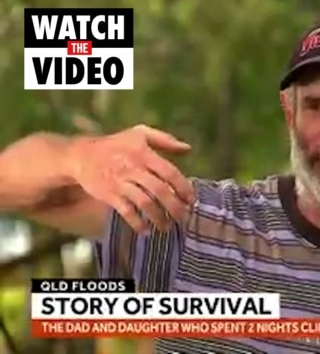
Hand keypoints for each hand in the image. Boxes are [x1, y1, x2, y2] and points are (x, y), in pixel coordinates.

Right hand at [66, 124, 193, 231]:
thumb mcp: (139, 134)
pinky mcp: (108, 194)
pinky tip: (145, 230)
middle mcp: (133, 168)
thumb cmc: (116, 144)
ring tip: (167, 227)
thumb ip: (165, 140)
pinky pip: (126, 211)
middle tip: (184, 217)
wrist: (82, 155)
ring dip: (158, 217)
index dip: (183, 187)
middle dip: (175, 206)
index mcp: (144, 153)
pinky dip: (136, 222)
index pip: (169, 172)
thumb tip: (188, 149)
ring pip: (145, 203)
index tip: (192, 199)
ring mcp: (120, 182)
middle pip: (160, 190)